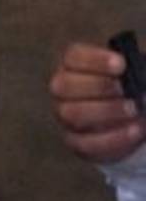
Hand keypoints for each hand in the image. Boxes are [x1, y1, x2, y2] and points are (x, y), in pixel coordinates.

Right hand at [49, 42, 145, 163]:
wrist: (135, 115)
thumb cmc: (131, 83)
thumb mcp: (137, 68)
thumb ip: (139, 66)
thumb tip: (143, 71)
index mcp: (75, 65)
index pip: (72, 57)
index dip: (93, 60)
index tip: (121, 64)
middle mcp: (63, 91)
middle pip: (63, 85)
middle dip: (98, 86)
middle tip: (126, 88)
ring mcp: (65, 117)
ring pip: (71, 114)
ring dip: (106, 111)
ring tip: (134, 108)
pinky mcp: (76, 142)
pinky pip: (87, 143)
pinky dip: (114, 137)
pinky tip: (136, 129)